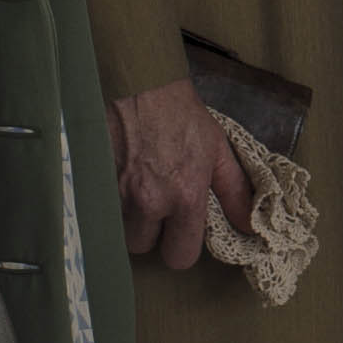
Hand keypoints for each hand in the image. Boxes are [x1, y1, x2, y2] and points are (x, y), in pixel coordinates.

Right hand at [112, 80, 251, 269]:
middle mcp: (149, 200)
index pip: (180, 257)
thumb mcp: (218, 151)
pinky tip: (118, 181)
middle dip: (149, 233)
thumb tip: (251, 226)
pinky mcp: (92, 181)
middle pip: (143, 248)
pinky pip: (98, 210)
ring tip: (136, 191)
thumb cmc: (182, 116)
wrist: (142, 85)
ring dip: (127, 218)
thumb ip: (235, 193)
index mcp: (185, 196)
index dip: (180, 247)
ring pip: (118, 230)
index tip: (180, 231)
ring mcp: (117, 192)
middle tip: (155, 208)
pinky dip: (106, 202)